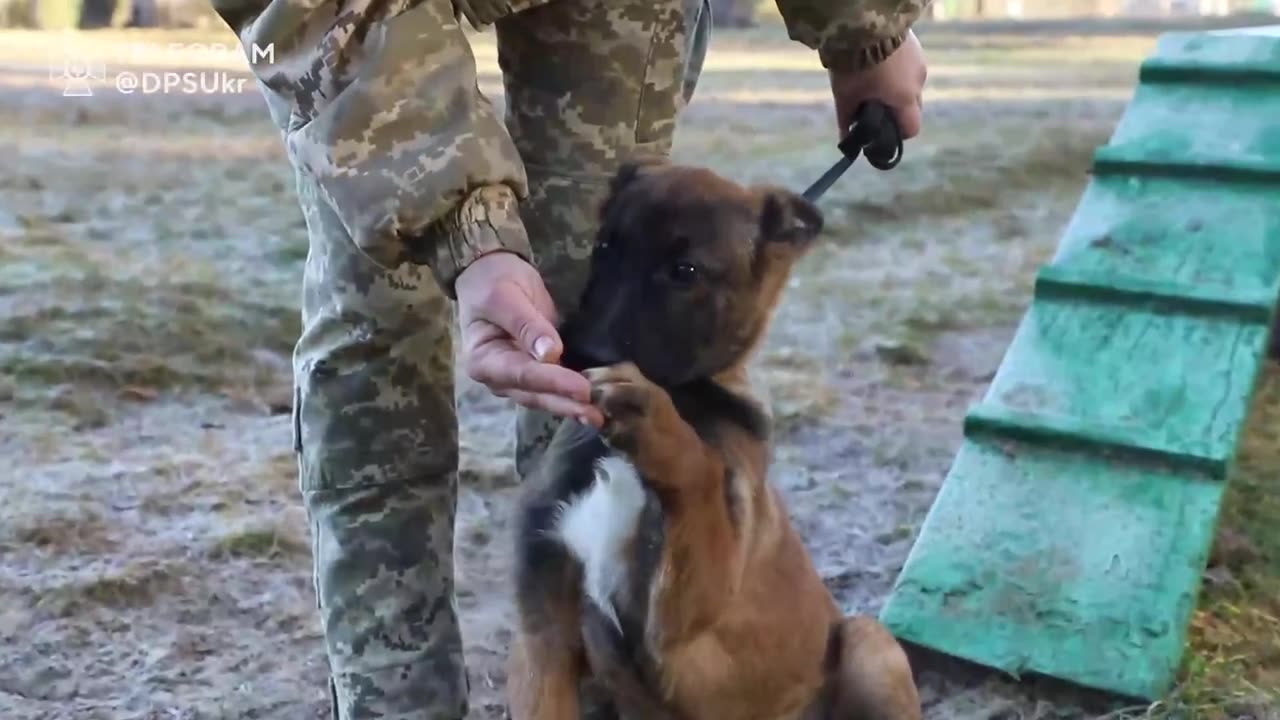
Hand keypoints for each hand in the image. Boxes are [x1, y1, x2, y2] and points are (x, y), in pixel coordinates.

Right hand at [455, 252, 605, 426]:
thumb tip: (551, 353)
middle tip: (597, 416)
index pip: (522, 374)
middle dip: (566, 405)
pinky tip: (594, 403)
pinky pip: (554, 388)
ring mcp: (517, 378)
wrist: (490, 274)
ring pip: (546, 397)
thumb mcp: (504, 297)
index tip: (582, 389)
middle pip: (535, 394)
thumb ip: (526, 325)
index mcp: (483, 361)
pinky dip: (572, 396)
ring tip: (599, 416)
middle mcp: (498, 377)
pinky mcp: (536, 372)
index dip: (553, 382)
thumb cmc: (492, 283)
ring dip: (572, 407)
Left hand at [828, 29, 925, 140]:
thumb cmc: (854, 66)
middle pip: (913, 107)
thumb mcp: (846, 96)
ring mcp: (920, 62)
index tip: (882, 130)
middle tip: (874, 106)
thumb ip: (847, 120)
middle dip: (896, 110)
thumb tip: (844, 140)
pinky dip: (899, 71)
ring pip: (912, 85)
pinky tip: (881, 64)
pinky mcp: (916, 45)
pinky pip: (910, 67)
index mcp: (905, 99)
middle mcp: (918, 82)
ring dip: (897, 88)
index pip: (912, 128)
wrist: (862, 25)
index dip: (897, 134)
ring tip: (875, 80)